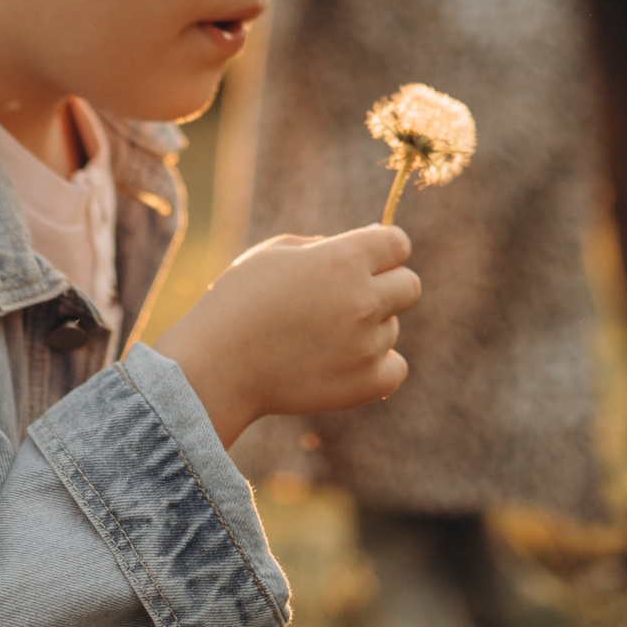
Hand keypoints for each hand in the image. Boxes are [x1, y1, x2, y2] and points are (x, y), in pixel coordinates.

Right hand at [155, 226, 420, 447]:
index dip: (384, 249)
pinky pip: (396, 368)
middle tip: (350, 298)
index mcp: (343, 258)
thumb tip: (368, 245)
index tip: (369, 259)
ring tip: (321, 336)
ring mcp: (367, 344)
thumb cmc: (239, 301)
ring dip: (370, 328)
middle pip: (410, 286)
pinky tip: (347, 362)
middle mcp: (363, 299)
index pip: (398, 243)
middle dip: (387, 286)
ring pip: (392, 328)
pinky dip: (378, 366)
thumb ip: (326, 246)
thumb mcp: (276, 253)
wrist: (217, 365)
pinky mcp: (365, 384)